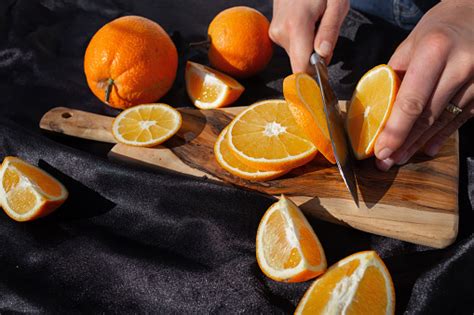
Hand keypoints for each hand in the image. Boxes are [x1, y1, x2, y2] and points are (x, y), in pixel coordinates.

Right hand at [269, 0, 348, 71]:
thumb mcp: (337, 3)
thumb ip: (330, 30)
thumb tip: (323, 55)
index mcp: (296, 26)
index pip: (300, 67)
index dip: (313, 77)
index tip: (324, 78)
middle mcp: (281, 32)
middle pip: (300, 62)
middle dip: (316, 57)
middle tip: (326, 35)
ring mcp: (275, 32)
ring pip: (296, 54)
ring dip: (309, 46)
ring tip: (316, 23)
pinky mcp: (273, 31)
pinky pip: (291, 45)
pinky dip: (302, 40)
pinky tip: (307, 23)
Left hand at [374, 0, 473, 170]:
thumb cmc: (439, 28)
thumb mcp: (411, 44)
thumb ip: (395, 76)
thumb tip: (377, 109)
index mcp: (434, 51)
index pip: (411, 101)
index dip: (395, 130)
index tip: (380, 149)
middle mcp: (461, 67)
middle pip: (428, 117)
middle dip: (404, 143)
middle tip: (385, 161)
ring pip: (444, 122)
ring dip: (419, 144)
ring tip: (400, 157)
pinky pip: (461, 120)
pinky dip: (441, 135)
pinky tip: (426, 148)